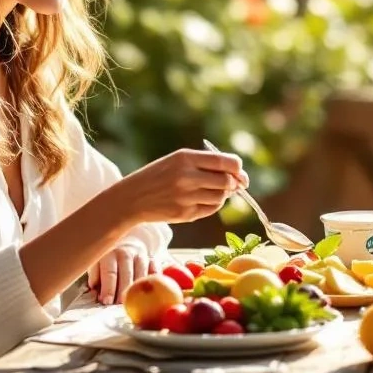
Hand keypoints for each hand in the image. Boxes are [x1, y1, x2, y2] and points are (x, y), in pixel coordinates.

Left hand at [86, 241, 157, 304]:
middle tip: (120, 304)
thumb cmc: (108, 259)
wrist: (126, 242)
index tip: (107, 301)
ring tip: (135, 303)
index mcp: (110, 254)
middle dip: (123, 291)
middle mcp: (126, 254)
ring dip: (138, 289)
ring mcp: (141, 256)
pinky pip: (156, 271)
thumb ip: (95, 278)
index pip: (110, 273)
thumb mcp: (97, 263)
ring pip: (142, 274)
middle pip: (127, 274)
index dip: (108, 288)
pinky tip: (154, 291)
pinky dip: (155, 281)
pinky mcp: (152, 260)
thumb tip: (95, 294)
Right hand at [99, 148, 248, 227]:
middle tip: (231, 185)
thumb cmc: (159, 176)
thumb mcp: (177, 161)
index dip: (237, 168)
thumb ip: (206, 164)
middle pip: (226, 181)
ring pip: (220, 197)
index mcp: (185, 158)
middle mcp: (186, 177)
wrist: (132, 198)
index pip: (225, 161)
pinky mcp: (185, 214)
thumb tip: (240, 177)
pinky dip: (212, 205)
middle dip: (233, 183)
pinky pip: (211, 209)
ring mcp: (185, 197)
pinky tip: (200, 200)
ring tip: (208, 191)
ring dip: (221, 195)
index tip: (239, 172)